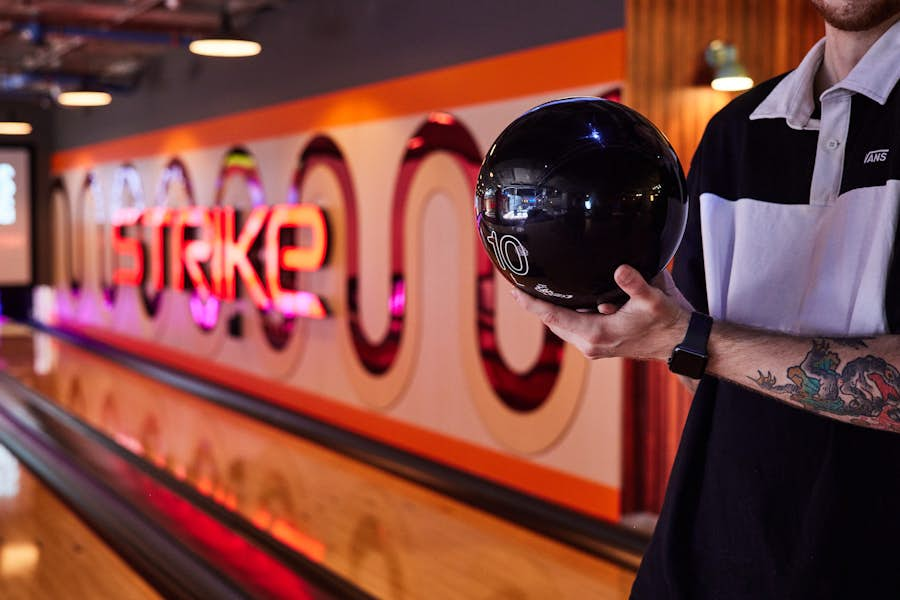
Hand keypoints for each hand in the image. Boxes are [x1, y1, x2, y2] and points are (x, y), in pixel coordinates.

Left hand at [511, 265, 692, 361]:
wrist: (678, 343)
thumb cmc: (665, 321)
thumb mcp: (652, 298)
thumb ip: (635, 284)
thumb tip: (620, 269)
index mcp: (597, 334)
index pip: (555, 318)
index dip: (532, 305)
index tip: (514, 293)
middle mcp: (590, 344)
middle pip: (553, 323)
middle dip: (536, 307)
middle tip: (518, 288)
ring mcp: (594, 348)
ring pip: (562, 327)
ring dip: (550, 313)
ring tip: (534, 293)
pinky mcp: (599, 346)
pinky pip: (573, 329)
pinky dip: (565, 316)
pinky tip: (563, 301)